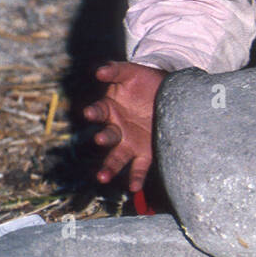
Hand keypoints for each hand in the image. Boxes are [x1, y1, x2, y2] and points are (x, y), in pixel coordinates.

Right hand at [83, 61, 167, 191]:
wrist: (166, 90)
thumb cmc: (144, 80)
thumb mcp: (130, 72)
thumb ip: (115, 70)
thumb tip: (99, 71)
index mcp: (110, 108)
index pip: (99, 111)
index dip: (94, 112)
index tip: (89, 112)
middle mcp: (117, 128)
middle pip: (107, 137)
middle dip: (102, 139)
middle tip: (99, 140)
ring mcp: (130, 141)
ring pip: (117, 157)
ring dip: (109, 167)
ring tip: (102, 177)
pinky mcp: (145, 151)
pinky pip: (139, 166)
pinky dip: (135, 176)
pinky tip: (134, 186)